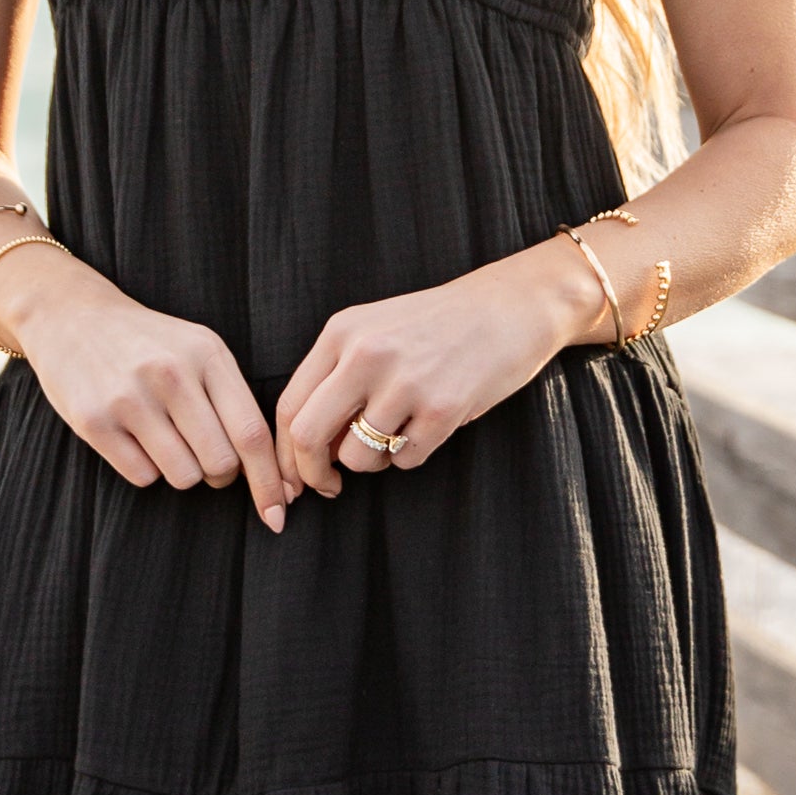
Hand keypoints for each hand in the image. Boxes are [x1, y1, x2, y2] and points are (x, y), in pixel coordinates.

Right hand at [0, 246, 294, 530]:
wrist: (71, 317)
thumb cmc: (150, 345)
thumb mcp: (198, 351)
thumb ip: (234, 402)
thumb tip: (274, 478)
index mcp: (207, 354)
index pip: (251, 433)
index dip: (268, 481)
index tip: (277, 514)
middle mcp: (170, 373)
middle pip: (219, 463)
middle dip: (219, 474)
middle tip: (203, 455)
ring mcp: (129, 397)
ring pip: (183, 476)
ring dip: (180, 471)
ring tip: (164, 439)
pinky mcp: (94, 420)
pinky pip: (142, 477)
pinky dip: (144, 468)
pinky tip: (133, 437)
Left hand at [273, 242, 598, 495]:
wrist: (510, 306)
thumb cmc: (439, 325)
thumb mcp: (375, 331)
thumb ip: (336, 377)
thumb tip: (306, 450)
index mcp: (341, 333)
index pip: (289, 405)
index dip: (285, 453)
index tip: (293, 478)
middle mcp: (365, 355)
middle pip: (308, 436)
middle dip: (311, 475)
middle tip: (326, 488)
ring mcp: (404, 382)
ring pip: (357, 457)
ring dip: (371, 464)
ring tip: (396, 436)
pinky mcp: (442, 408)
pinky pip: (405, 461)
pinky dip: (411, 456)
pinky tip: (430, 426)